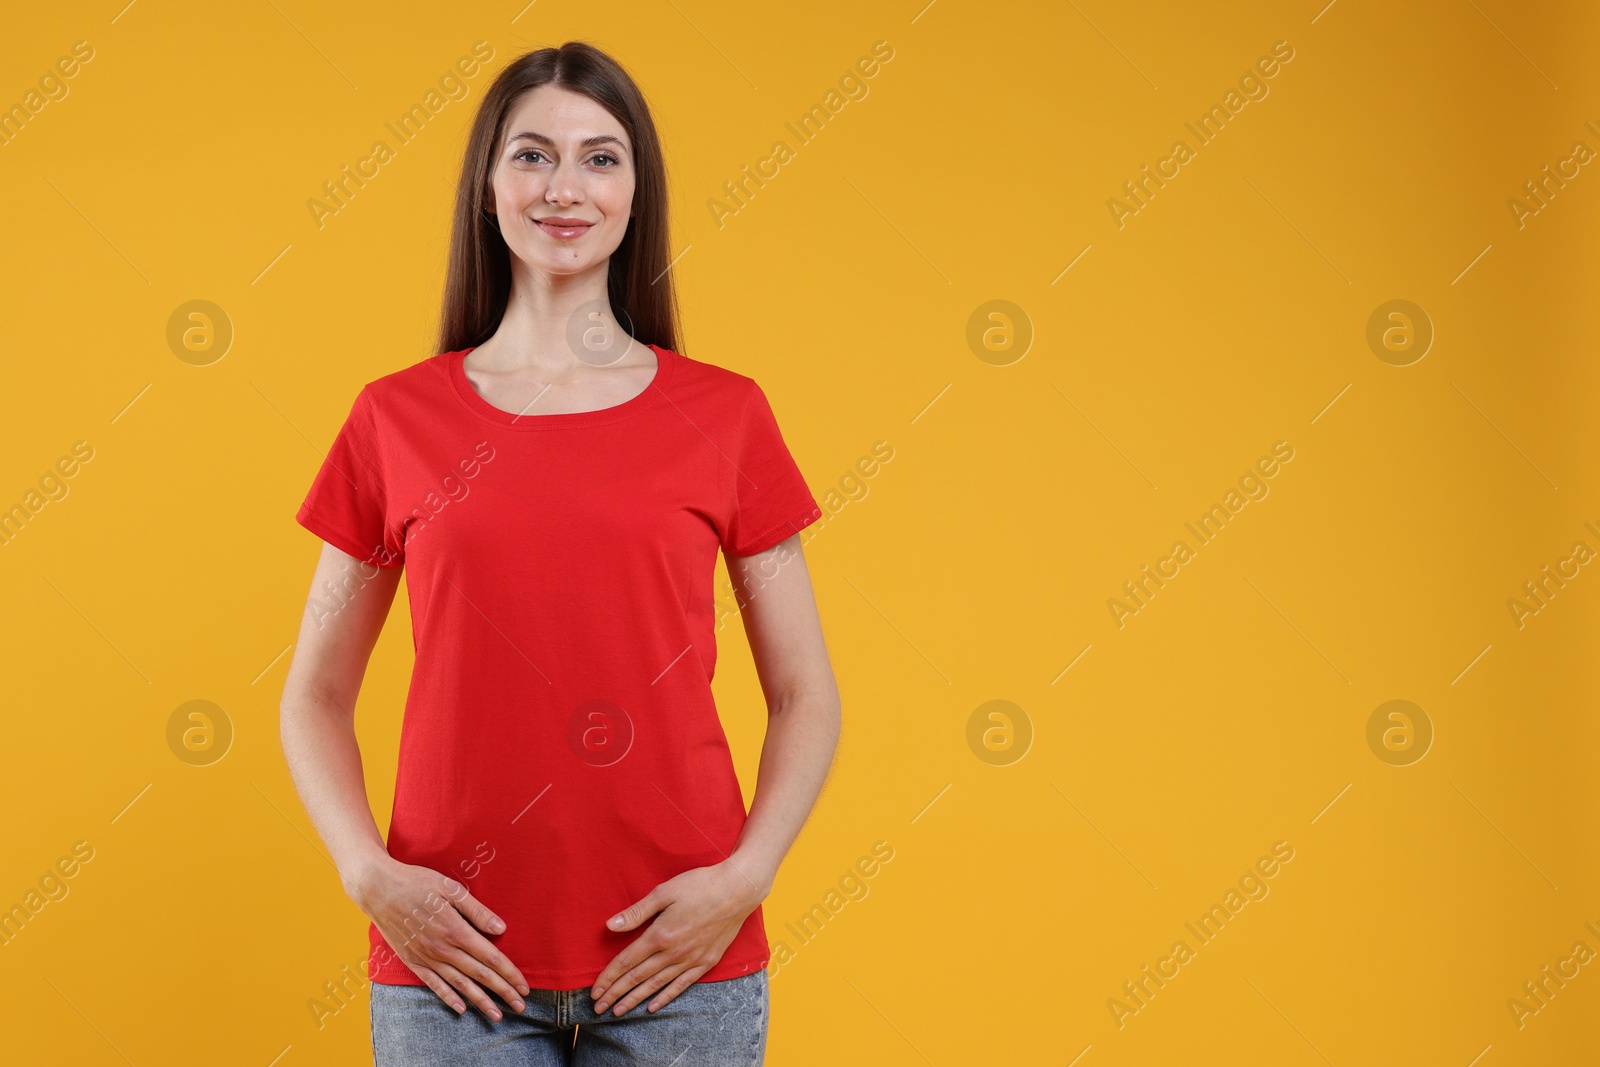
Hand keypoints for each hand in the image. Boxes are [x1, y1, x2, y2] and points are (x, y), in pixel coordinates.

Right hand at [346, 856, 529, 1020]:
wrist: (377, 888)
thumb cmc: (417, 882)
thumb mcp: (451, 888)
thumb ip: (476, 911)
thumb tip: (501, 929)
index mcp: (455, 929)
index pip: (490, 957)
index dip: (509, 974)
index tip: (524, 987)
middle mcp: (442, 948)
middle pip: (479, 975)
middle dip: (503, 992)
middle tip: (521, 1007)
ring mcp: (425, 957)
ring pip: (459, 985)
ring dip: (480, 1001)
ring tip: (497, 1015)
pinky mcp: (411, 960)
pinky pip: (433, 984)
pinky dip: (448, 997)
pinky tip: (461, 1008)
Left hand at [590, 860, 765, 1015]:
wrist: (738, 890)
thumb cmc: (700, 885)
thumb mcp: (664, 892)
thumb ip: (637, 912)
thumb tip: (610, 926)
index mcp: (660, 935)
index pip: (626, 962)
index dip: (608, 978)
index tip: (594, 992)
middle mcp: (673, 953)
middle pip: (638, 978)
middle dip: (616, 994)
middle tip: (598, 1008)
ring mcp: (691, 960)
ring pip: (656, 985)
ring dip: (635, 1000)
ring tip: (618, 1012)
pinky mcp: (706, 962)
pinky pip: (681, 985)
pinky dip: (665, 997)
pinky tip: (652, 1007)